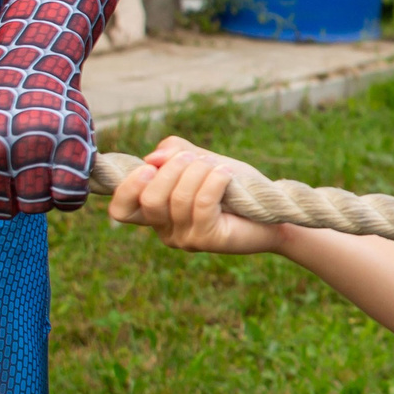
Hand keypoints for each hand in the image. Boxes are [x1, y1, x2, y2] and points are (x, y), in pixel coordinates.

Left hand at [0, 68, 92, 223]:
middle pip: (2, 210)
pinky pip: (69, 198)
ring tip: (35, 170)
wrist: (27, 67)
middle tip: (12, 171)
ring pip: (36, 206)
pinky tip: (60, 175)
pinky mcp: (70, 142)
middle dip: (8, 198)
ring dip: (38, 196)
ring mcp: (30, 144)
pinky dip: (68, 194)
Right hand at [105, 136, 282, 254]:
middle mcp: (166, 231)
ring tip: (217, 166)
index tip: (149, 167)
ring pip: (178, 199)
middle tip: (196, 158)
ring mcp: (185, 239)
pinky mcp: (208, 240)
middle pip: (150, 199)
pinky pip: (202, 204)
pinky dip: (213, 181)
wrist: (272, 212)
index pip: (121, 210)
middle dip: (173, 170)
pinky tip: (226, 174)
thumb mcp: (201, 161)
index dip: (128, 187)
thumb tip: (153, 158)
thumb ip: (174, 153)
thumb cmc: (234, 186)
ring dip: (198, 172)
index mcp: (157, 213)